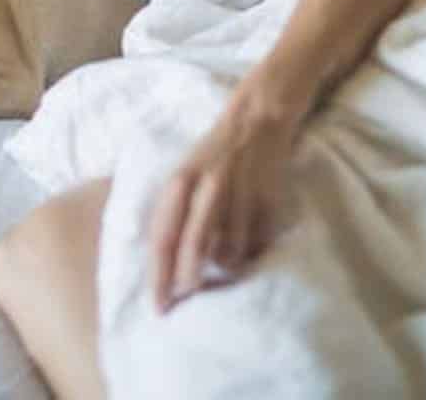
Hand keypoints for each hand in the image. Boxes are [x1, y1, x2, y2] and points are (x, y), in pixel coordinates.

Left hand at [148, 72, 308, 313]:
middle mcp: (207, 188)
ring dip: (223, 263)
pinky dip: (249, 250)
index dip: (159, 275)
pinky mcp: (266, 200)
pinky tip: (246, 239)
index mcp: (180, 181)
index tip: (159, 305)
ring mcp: (239, 194)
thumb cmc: (211, 154)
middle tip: (186, 296)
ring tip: (223, 254)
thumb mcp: (182, 175)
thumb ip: (174, 213)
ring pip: (228, 252)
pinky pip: (255, 244)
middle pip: (194, 248)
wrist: (256, 120)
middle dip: (188, 279)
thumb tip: (166, 263)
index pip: (163, 236)